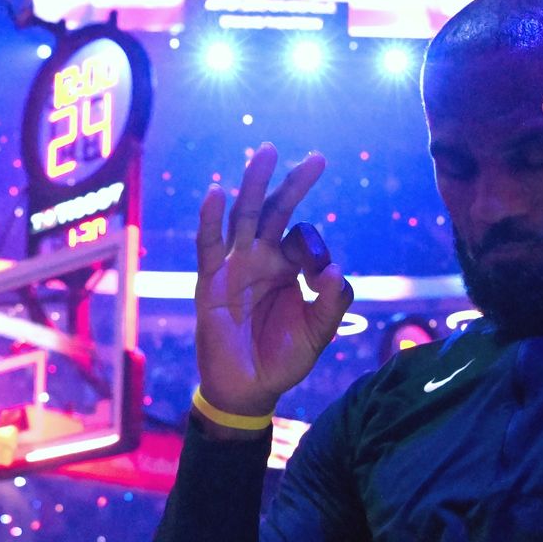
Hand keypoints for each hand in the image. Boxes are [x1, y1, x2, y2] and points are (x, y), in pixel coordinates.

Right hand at [195, 144, 351, 416]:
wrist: (248, 389)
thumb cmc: (283, 359)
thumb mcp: (318, 334)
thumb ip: (331, 304)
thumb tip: (333, 270)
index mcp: (289, 268)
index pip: (304, 238)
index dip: (315, 247)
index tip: (319, 275)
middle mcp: (262, 259)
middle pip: (276, 211)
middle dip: (293, 184)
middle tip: (317, 158)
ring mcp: (235, 266)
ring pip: (244, 217)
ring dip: (254, 185)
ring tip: (266, 152)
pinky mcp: (210, 281)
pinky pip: (208, 245)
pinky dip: (210, 219)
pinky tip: (217, 193)